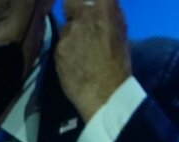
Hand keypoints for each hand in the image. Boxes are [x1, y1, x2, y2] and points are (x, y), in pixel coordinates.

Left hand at [56, 0, 131, 121]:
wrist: (106, 95)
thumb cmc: (119, 66)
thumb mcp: (120, 33)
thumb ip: (107, 16)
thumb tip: (100, 7)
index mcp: (105, 9)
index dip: (83, 1)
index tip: (84, 7)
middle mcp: (85, 15)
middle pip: (70, 4)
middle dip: (73, 12)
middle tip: (81, 29)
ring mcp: (69, 32)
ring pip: (65, 28)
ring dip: (71, 37)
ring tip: (81, 55)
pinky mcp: (58, 48)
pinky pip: (60, 46)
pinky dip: (66, 53)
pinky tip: (75, 65)